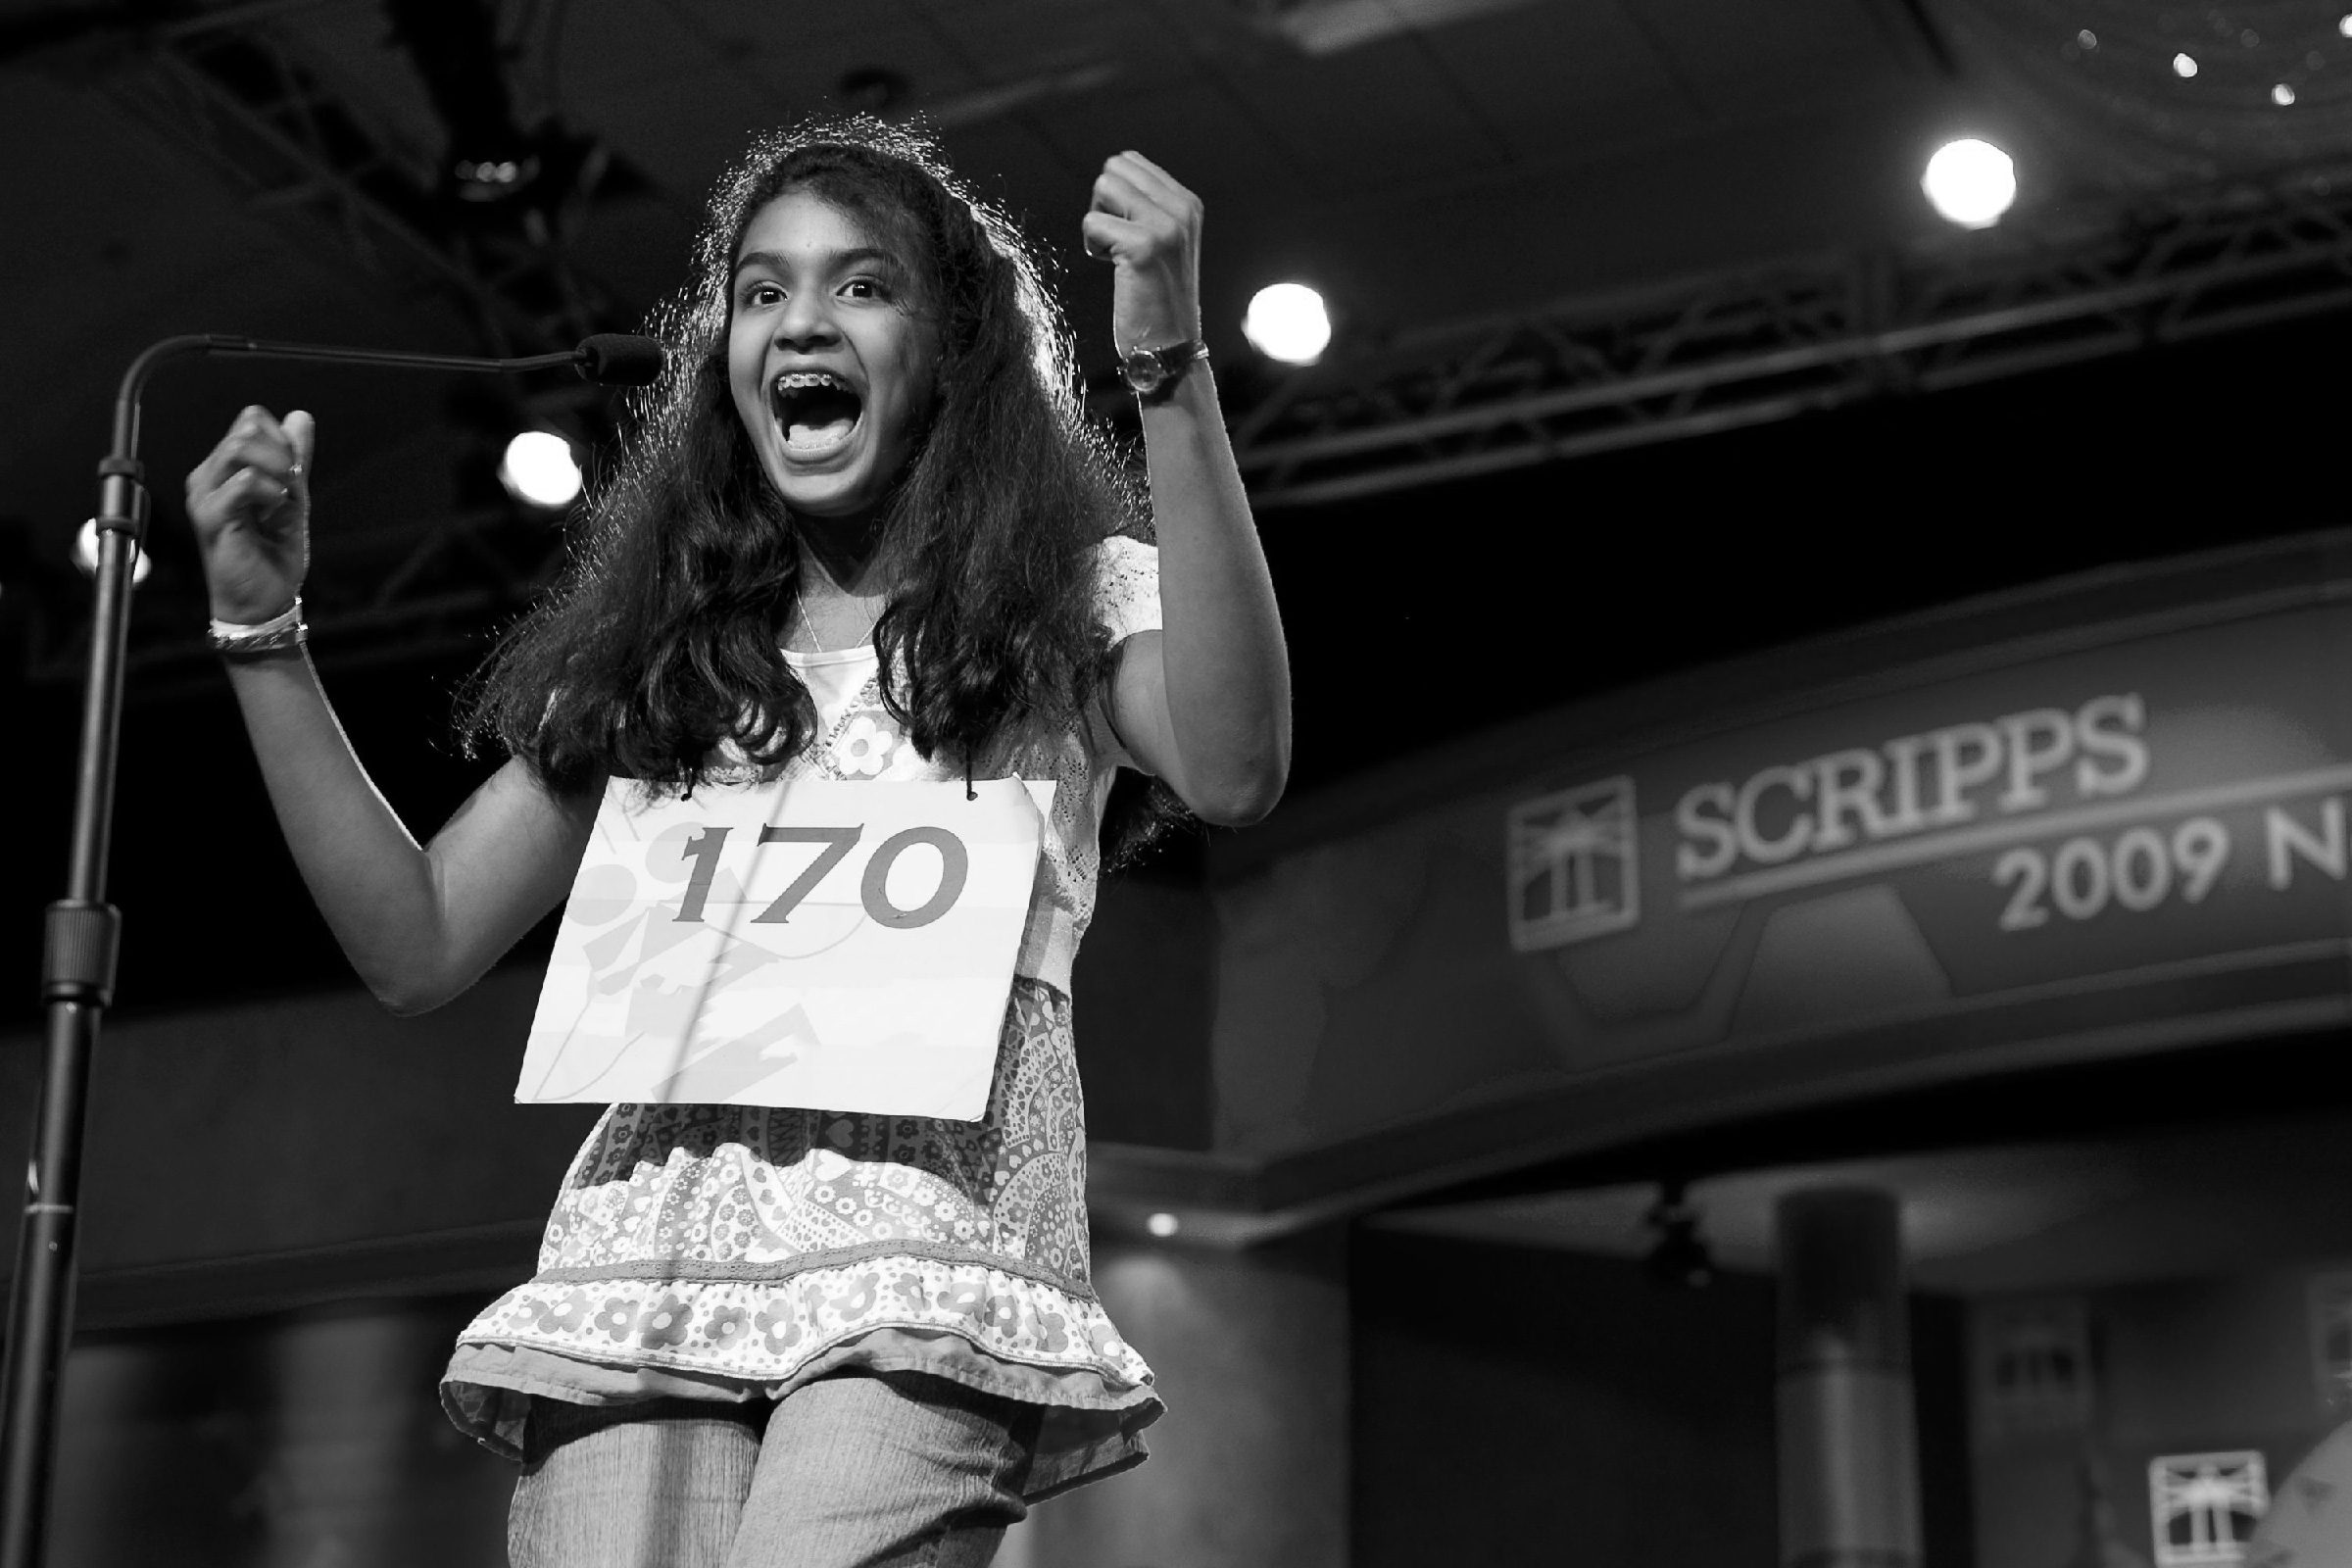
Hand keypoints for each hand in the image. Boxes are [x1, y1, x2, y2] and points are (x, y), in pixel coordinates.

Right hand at [185, 406, 313, 623]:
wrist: (263, 600)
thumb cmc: (272, 554)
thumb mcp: (292, 497)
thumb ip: (294, 458)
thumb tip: (300, 416)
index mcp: (225, 468)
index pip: (251, 420)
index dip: (282, 438)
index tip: (294, 472)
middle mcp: (208, 476)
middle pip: (246, 426)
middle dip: (283, 451)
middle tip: (292, 485)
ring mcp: (204, 494)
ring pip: (240, 447)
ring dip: (278, 468)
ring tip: (285, 498)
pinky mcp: (209, 516)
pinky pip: (242, 482)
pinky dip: (270, 491)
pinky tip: (277, 509)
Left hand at [1082, 151, 1203, 355]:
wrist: (1169, 347)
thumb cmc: (1156, 298)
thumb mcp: (1164, 242)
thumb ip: (1147, 206)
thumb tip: (1112, 174)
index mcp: (1187, 203)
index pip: (1131, 162)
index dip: (1115, 196)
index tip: (1129, 230)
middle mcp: (1181, 209)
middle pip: (1115, 168)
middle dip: (1104, 203)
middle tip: (1119, 242)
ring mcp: (1166, 226)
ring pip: (1104, 187)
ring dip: (1098, 222)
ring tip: (1117, 254)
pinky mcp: (1144, 246)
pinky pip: (1093, 223)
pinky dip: (1093, 246)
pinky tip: (1114, 269)